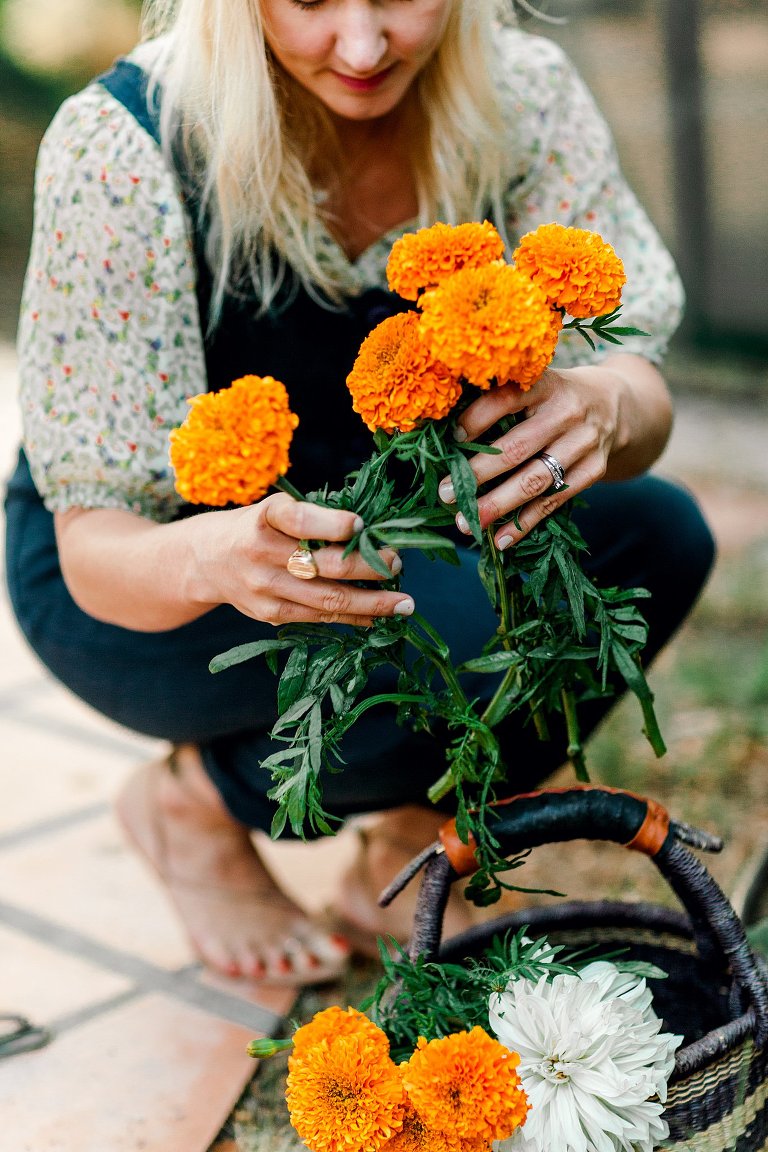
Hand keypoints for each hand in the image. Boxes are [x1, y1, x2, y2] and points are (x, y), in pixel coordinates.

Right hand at [194, 492, 413, 627]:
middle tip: (398, 563)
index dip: (332, 524)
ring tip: (403, 603)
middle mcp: (261, 554)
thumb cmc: (256, 527)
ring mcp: (264, 589)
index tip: (362, 524)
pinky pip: (318, 618)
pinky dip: (352, 617)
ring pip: (326, 599)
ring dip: (371, 603)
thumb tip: (375, 533)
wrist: (206, 560)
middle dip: (368, 567)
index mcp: (264, 518)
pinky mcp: (269, 615)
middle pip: (323, 566)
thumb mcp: (275, 510)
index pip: (300, 522)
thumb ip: (315, 519)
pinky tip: (377, 617)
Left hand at [438, 363, 624, 548]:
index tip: (450, 441)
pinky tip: (500, 539)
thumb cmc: (552, 398)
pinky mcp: (593, 470)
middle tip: (445, 493)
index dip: (475, 420)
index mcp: (546, 384)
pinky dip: (525, 523)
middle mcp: (568, 412)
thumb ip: (499, 403)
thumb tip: (443, 437)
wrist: (613, 406)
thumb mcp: (534, 386)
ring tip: (465, 522)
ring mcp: (584, 443)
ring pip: (534, 481)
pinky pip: (553, 501)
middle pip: (517, 449)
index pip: (506, 399)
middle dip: (477, 474)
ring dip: (497, 505)